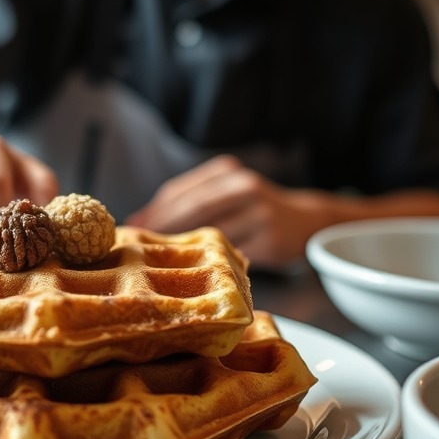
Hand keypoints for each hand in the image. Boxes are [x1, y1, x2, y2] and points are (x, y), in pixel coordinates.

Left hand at [126, 155, 327, 269]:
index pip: (181, 190)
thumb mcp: (227, 192)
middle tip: (139, 243)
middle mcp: (243, 187)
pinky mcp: (269, 239)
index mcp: (227, 171)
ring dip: (182, 245)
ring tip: (159, 257)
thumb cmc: (254, 208)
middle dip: (162, 226)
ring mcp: (258, 213)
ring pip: (210, 231)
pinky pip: (231, 252)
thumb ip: (191, 200)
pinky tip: (195, 268)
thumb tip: (141, 219)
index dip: (154, 208)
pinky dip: (209, 260)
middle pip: (193, 207)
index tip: (132, 224)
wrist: (305, 221)